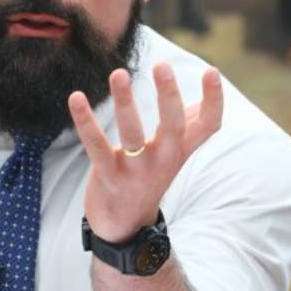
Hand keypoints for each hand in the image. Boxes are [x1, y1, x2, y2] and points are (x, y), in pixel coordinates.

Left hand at [68, 65, 222, 242]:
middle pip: (174, 126)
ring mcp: (137, 171)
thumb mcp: (172, 152)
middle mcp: (164, 160)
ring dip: (125, 103)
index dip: (214, 100)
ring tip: (118, 73)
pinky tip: (75, 97)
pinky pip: (95, 146)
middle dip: (168, 95)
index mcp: (180, 150)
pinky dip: (85, 121)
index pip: (208, 126)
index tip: (211, 70)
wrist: (125, 226)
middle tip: (162, 65)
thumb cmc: (148, 177)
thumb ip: (189, 124)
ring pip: (133, 133)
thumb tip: (208, 91)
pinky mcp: (109, 177)